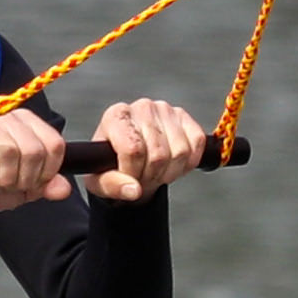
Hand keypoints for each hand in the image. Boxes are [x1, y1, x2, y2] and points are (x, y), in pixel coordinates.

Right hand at [0, 107, 69, 210]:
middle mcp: (9, 116)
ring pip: (9, 150)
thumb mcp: (23, 189)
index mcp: (29, 124)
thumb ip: (45, 186)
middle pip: (33, 150)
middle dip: (24, 179)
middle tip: (10, 186)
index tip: (33, 183)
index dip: (48, 171)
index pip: (54, 144)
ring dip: (4, 178)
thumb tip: (63, 189)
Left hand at [87, 97, 205, 203]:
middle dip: (152, 176)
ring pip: (180, 152)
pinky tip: (172, 164)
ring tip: (156, 172)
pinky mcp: (184, 117)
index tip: (129, 179)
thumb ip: (112, 186)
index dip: (134, 173)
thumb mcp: (100, 181)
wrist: (127, 157)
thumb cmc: (110, 166)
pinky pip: (197, 143)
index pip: (133, 150)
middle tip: (144, 178)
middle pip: (158, 155)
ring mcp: (165, 110)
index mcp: (116, 116)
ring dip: (170, 172)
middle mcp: (142, 107)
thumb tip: (134, 190)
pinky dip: (188, 162)